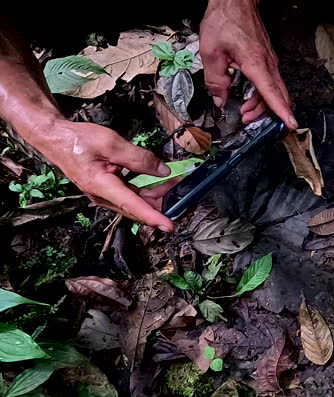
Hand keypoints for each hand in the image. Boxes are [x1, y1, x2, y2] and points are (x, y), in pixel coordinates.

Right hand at [29, 119, 176, 230]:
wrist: (55, 138)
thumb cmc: (79, 140)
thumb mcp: (112, 143)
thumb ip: (139, 158)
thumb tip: (162, 170)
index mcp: (101, 186)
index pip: (132, 205)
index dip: (153, 216)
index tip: (170, 226)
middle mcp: (102, 196)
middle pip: (137, 206)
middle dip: (161, 202)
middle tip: (182, 193)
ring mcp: (104, 194)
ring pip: (135, 201)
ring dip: (155, 195)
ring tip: (174, 185)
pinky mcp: (107, 189)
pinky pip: (130, 195)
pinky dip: (145, 190)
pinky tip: (158, 182)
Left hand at [200, 0, 297, 128]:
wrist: (235, 2)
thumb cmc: (225, 20)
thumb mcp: (210, 52)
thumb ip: (215, 80)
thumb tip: (220, 100)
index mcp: (255, 63)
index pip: (272, 93)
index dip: (282, 111)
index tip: (292, 124)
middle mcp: (268, 63)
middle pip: (277, 95)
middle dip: (266, 112)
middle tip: (247, 119)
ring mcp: (270, 61)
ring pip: (274, 90)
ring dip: (262, 104)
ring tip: (245, 110)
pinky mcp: (267, 59)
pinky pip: (271, 82)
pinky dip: (263, 93)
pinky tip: (250, 96)